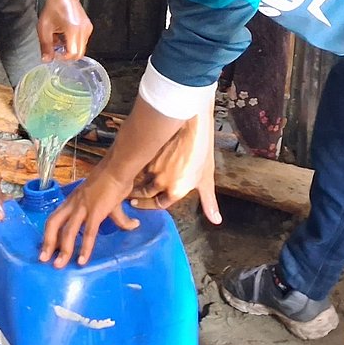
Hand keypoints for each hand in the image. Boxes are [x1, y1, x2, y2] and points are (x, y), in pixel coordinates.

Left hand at [38, 0, 91, 60]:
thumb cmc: (53, 7)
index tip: (54, 53)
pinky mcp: (89, 27)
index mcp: (73, 29)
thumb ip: (45, 45)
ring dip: (70, 48)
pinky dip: (73, 42)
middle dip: (66, 55)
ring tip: (59, 39)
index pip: (73, 54)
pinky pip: (82, 42)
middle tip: (56, 49)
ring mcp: (88, 28)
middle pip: (79, 54)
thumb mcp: (44, 27)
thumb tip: (46, 60)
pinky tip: (64, 35)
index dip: (62, 57)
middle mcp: (84, 30)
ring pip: (81, 49)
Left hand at [39, 166, 138, 266]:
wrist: (118, 168)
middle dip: (47, 243)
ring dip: (63, 250)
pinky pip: (89, 233)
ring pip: (68, 232)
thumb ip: (119, 218)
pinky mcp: (96, 211)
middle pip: (53, 224)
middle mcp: (73, 204)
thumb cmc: (114, 181)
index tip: (46, 248)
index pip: (54, 218)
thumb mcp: (110, 201)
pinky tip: (82, 261)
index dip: (48, 233)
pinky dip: (85, 248)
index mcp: (72, 200)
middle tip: (43, 260)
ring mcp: (83, 208)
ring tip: (59, 266)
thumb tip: (133, 225)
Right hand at [129, 102, 222, 224]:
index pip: (157, 205)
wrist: (192, 124)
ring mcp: (152, 168)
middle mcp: (161, 182)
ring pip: (136, 181)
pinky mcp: (145, 154)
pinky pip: (135, 167)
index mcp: (176, 191)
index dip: (147, 205)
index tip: (138, 204)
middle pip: (142, 194)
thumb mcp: (207, 178)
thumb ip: (209, 202)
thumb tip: (216, 220)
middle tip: (130, 198)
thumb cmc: (202, 150)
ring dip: (131, 184)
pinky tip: (130, 168)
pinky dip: (132, 170)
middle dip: (135, 197)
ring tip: (127, 184)